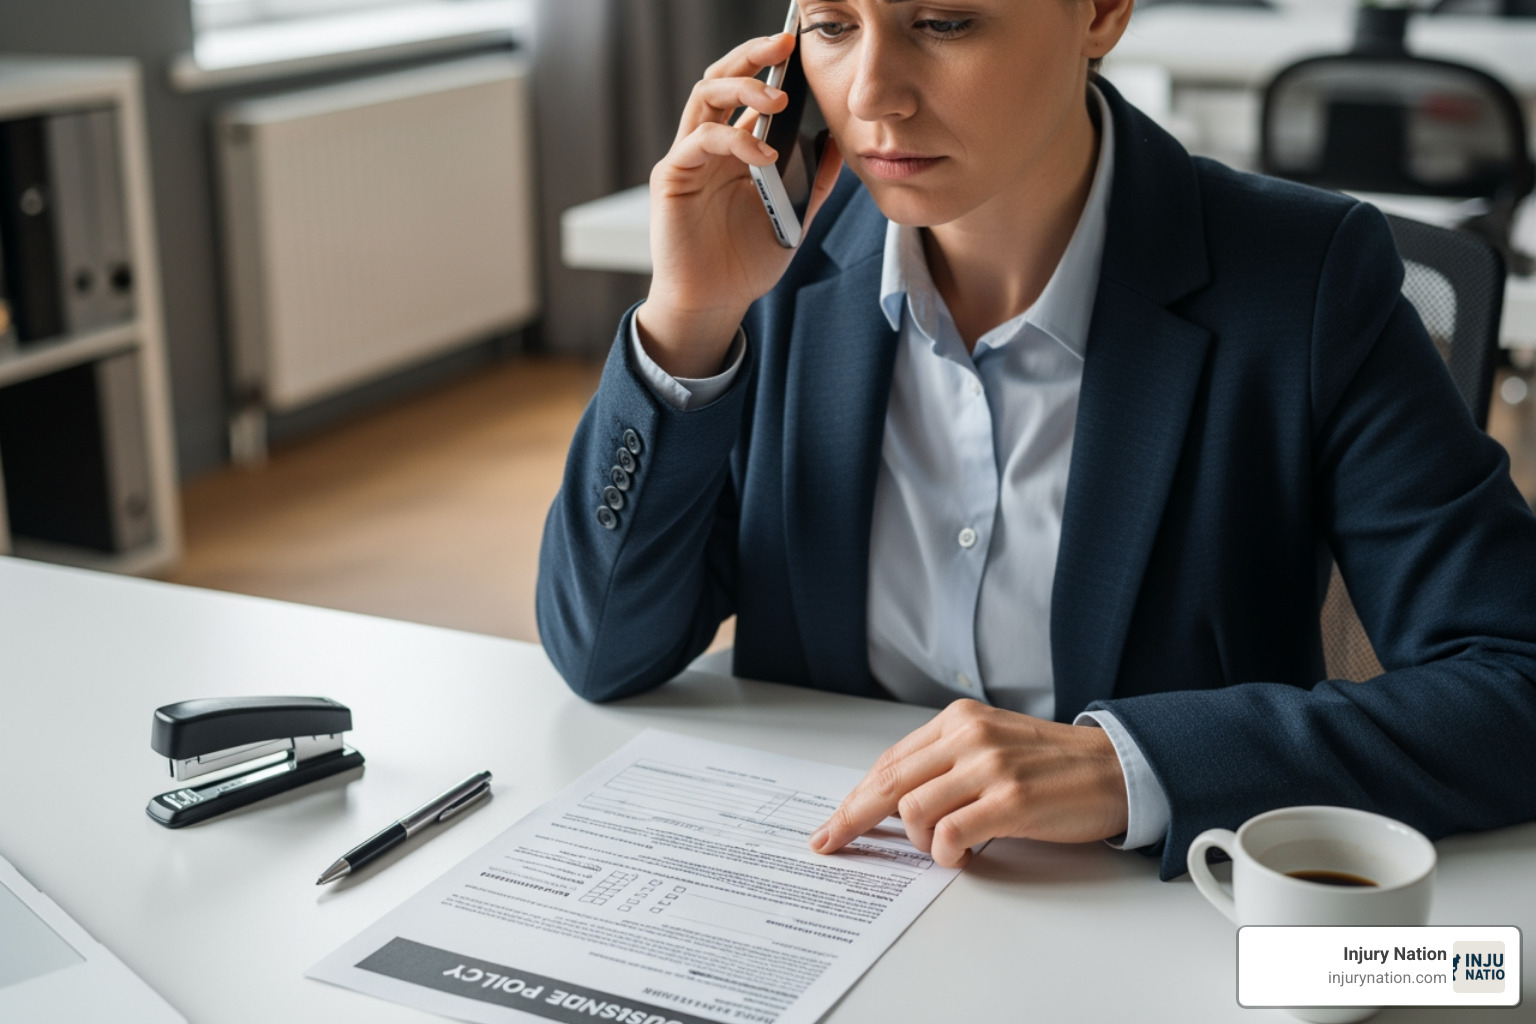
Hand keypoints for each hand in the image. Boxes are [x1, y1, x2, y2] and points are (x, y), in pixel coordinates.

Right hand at [637, 32, 843, 378]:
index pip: (747, 90)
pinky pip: (700, 142)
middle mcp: (708, 145)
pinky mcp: (672, 177)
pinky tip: (764, 154)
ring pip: (705, 97)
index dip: (768, 64)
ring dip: (742, 87)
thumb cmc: (746, 261)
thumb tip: (839, 143)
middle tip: (784, 44)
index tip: (799, 46)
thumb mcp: (793, 215)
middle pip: (721, 79)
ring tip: (778, 97)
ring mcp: (688, 158)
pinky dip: (734, 140)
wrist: (715, 302)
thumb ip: (813, 180)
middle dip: (752, 56)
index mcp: (735, 148)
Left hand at [808, 700, 1129, 866]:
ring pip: (913, 810)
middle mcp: (968, 737)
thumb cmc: (1055, 765)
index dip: (856, 796)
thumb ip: (946, 761)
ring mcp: (988, 768)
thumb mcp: (992, 744)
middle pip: (888, 782)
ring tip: (945, 847)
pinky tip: (961, 856)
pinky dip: (946, 853)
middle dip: (853, 818)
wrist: (1117, 768)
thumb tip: (896, 800)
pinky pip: (949, 835)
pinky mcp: (1010, 801)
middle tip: (831, 842)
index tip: (834, 822)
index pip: (890, 760)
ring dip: (919, 841)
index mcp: (959, 719)